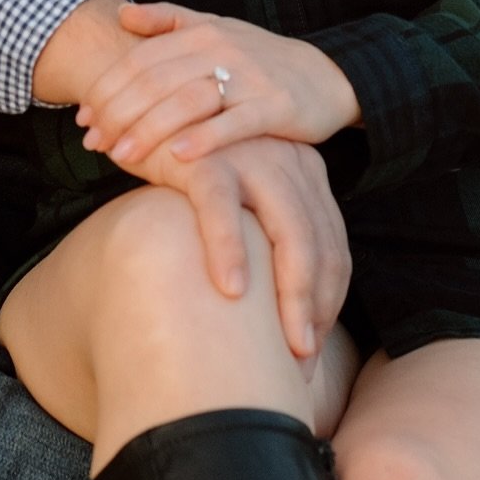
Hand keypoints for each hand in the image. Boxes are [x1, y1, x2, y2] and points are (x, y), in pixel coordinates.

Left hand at [75, 1, 359, 166]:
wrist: (326, 77)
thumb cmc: (260, 58)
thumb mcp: (215, 29)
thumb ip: (169, 19)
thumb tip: (122, 13)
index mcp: (201, 31)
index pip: (141, 59)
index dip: (108, 88)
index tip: (83, 117)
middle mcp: (222, 49)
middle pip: (157, 81)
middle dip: (118, 113)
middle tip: (92, 142)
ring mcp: (250, 77)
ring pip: (188, 101)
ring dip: (150, 129)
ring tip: (121, 156)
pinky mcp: (275, 106)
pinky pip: (234, 123)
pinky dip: (205, 138)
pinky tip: (179, 157)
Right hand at [129, 134, 351, 360]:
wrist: (145, 114)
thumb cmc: (192, 171)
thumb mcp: (243, 199)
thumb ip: (266, 236)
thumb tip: (282, 312)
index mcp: (304, 172)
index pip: (334, 247)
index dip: (330, 303)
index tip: (314, 351)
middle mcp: (289, 162)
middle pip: (321, 246)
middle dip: (317, 311)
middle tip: (306, 364)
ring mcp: (252, 158)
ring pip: (289, 232)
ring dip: (292, 296)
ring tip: (288, 347)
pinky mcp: (207, 158)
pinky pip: (222, 208)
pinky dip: (229, 250)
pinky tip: (231, 290)